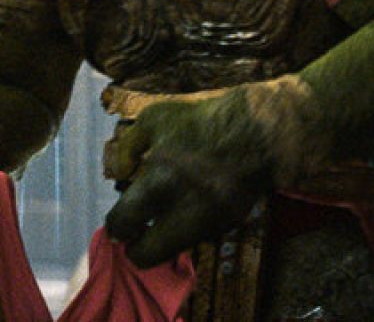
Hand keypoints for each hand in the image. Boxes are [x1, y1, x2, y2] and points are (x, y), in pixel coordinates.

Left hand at [103, 98, 270, 267]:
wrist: (257, 134)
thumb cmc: (199, 123)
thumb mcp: (153, 120)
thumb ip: (129, 146)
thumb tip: (120, 171)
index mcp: (157, 183)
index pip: (124, 222)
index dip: (116, 228)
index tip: (116, 229)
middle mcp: (181, 211)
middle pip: (148, 254)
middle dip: (136, 251)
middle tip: (133, 240)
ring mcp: (207, 222)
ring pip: (174, 249)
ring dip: (163, 241)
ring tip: (159, 223)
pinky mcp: (227, 224)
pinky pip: (198, 236)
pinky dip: (187, 230)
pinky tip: (186, 210)